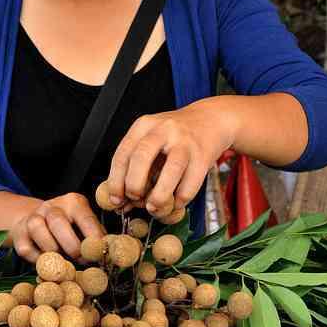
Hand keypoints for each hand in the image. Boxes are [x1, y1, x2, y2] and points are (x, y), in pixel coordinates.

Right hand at [10, 193, 104, 263]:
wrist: (36, 220)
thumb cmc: (69, 227)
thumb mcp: (85, 225)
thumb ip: (96, 236)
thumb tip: (112, 252)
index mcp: (73, 202)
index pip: (86, 219)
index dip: (93, 239)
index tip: (98, 254)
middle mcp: (51, 206)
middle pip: (58, 223)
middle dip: (71, 246)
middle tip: (80, 260)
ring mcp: (32, 218)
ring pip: (40, 234)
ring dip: (54, 252)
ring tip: (63, 260)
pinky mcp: (19, 235)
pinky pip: (27, 250)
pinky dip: (39, 260)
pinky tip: (48, 261)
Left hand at [107, 99, 236, 215]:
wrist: (211, 119)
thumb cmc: (175, 136)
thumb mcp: (151, 140)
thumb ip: (136, 166)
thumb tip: (121, 201)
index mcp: (144, 126)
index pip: (123, 154)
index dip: (116, 181)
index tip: (116, 199)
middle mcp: (164, 130)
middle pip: (142, 158)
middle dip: (134, 184)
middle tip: (135, 199)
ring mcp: (185, 142)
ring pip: (170, 171)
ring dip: (159, 195)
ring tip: (154, 207)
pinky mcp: (203, 156)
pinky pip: (190, 183)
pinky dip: (181, 199)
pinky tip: (176, 202)